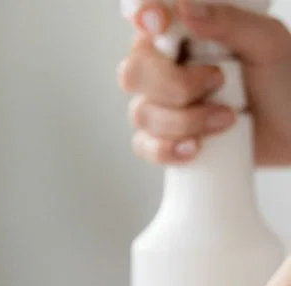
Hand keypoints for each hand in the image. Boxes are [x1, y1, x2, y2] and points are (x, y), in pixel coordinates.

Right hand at [119, 1, 290, 165]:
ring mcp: (160, 106)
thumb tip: (185, 9)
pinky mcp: (163, 142)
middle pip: (133, 72)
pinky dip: (170, 149)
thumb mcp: (267, 42)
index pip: (146, 17)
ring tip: (226, 119)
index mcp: (183, 33)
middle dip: (173, 84)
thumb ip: (229, 21)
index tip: (159, 23)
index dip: (142, 15)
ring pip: (142, 114)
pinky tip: (196, 147)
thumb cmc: (284, 81)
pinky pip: (145, 147)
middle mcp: (163, 67)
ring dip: (186, 121)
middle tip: (216, 82)